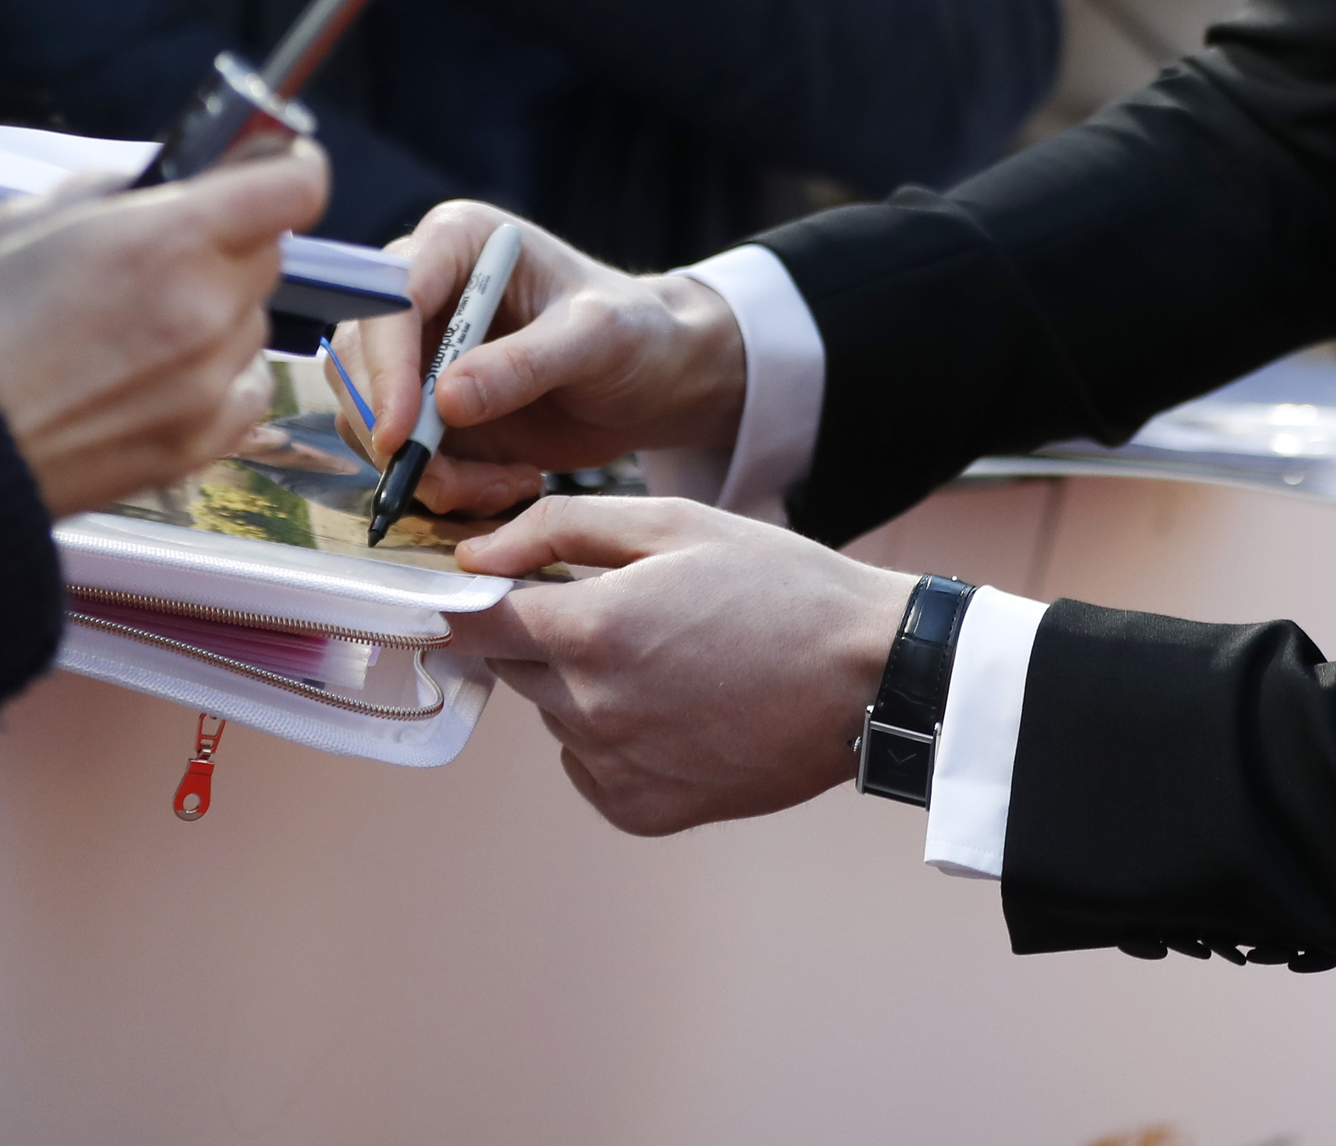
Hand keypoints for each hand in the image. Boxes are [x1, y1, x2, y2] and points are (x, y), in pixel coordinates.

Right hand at [0, 145, 326, 515]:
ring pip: (252, 320)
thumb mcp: (24, 219)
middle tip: (161, 258)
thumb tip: (165, 183)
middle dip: (226, 243)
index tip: (270, 166)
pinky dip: (218, 376)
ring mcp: (209, 379)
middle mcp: (205, 306)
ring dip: (216, 312)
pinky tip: (156, 376)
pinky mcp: (202, 439)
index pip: (295, 185)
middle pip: (267, 251)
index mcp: (168, 237)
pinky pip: (247, 385)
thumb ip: (110, 192)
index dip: (289, 166)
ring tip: (133, 331)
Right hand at [329, 201, 745, 513]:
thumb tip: (445, 399)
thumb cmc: (634, 332)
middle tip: (447, 486)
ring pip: (368, 417)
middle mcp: (423, 290)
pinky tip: (509, 485)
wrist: (653, 378)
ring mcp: (416, 352)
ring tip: (506, 486)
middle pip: (356, 360)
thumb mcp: (596, 338)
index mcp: (456, 242)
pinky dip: (444, 487)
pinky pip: (400, 455)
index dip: (385, 368)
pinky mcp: (425, 407)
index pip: (390, 298)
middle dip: (393, 431)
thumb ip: (526, 363)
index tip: (403, 435)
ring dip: (426, 470)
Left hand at [450, 497, 912, 834]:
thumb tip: (478, 555)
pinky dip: (609, 737)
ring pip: (553, 715)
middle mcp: (591, 709)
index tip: (476, 588)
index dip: (468, 598)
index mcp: (593, 630)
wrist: (866, 679)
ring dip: (580, 683)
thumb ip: (561, 528)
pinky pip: (588, 767)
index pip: (474, 621)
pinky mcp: (643, 812)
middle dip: (541, 633)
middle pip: (513, 668)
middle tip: (615, 608)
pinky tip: (670, 704)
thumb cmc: (780, 587)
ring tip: (663, 655)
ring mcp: (616, 768)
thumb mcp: (675, 523)